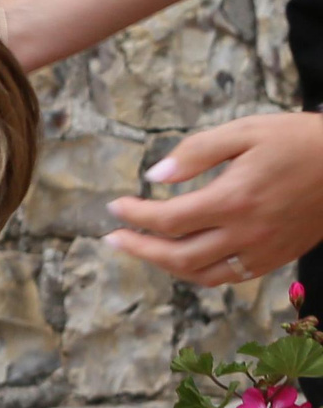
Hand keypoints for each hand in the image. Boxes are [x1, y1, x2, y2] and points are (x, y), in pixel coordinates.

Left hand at [105, 114, 322, 286]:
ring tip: (142, 250)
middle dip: (140, 249)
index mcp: (233, 200)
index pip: (169, 220)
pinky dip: (201, 273)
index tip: (113, 207)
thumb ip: (195, 153)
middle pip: (180, 256)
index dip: (135, 216)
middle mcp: (247, 234)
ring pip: (205, 274)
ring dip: (167, 266)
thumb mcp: (242, 131)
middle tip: (112, 238)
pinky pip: (232, 276)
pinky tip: (184, 259)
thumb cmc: (294, 140)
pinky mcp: (278, 258)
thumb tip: (155, 175)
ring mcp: (265, 251)